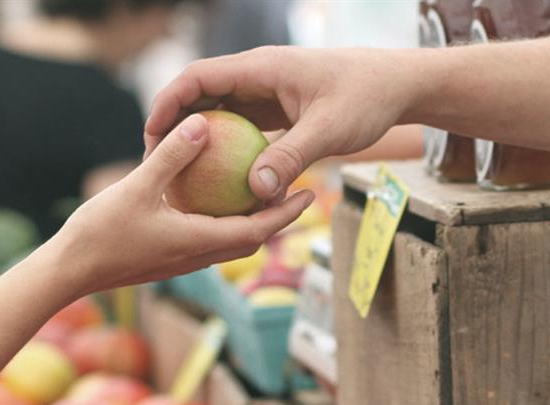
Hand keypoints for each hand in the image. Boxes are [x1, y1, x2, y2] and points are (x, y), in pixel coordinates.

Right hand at [47, 113, 315, 297]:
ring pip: (230, 242)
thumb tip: (202, 123)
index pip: (258, 231)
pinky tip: (214, 198)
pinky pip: (207, 239)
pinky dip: (223, 222)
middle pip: (251, 239)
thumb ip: (171, 156)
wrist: (69, 272)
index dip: (286, 213)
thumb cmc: (100, 233)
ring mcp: (182, 260)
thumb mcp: (137, 187)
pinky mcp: (167, 258)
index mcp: (198, 242)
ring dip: (252, 221)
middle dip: (278, 218)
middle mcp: (197, 256)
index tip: (310, 193)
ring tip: (263, 193)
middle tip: (298, 190)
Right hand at [145, 47, 418, 201]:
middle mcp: (258, 76)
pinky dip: (226, 150)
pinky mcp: (277, 110)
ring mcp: (266, 93)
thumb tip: (255, 191)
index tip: (151, 136)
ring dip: (198, 140)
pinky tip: (219, 182)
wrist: (398, 86)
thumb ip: (291, 158)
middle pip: (200, 95)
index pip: (198, 77)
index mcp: (261, 68)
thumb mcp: (329, 130)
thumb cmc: (367, 98)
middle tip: (155, 163)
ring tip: (178, 175)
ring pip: (219, 113)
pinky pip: (241, 128)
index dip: (168, 103)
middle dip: (174, 125)